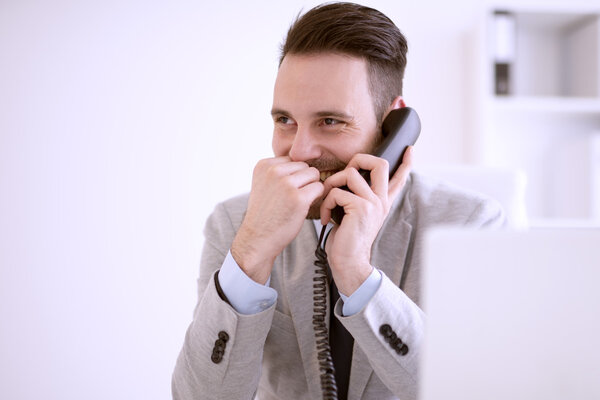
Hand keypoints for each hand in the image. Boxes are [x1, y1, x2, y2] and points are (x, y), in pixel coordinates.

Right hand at [231, 156, 323, 283]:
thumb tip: (304, 163)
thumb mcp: (263, 184)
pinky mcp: (299, 198)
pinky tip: (306, 207)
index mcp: (263, 165)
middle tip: (295, 198)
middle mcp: (273, 172)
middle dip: (304, 181)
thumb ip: (279, 171)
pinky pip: (320, 188)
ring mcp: (286, 184)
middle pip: (305, 166)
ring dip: (311, 188)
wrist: (257, 239)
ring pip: (314, 175)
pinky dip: (317, 198)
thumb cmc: (265, 214)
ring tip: (299, 202)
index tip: (287, 191)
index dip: (294, 176)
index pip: (292, 160)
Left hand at [319, 147, 412, 295]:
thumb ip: (356, 198)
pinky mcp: (360, 208)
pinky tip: (327, 217)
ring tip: (327, 200)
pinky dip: (326, 202)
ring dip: (331, 184)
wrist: (349, 263)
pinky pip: (337, 192)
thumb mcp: (355, 215)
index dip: (405, 162)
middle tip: (344, 171)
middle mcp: (382, 200)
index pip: (399, 178)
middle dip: (358, 158)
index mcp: (383, 202)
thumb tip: (345, 180)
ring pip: (350, 173)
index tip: (409, 149)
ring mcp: (373, 203)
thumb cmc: (347, 241)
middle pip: (379, 163)